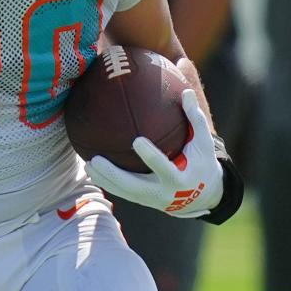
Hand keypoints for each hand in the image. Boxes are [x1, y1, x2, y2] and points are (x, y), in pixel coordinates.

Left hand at [87, 88, 224, 216]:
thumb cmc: (201, 161)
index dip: (150, 156)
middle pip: (134, 187)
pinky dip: (107, 182)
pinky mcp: (143, 202)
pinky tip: (91, 168)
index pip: (163, 167)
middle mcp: (162, 193)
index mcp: (179, 178)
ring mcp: (151, 200)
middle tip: (96, 159)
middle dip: (114, 176)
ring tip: (87, 164)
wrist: (202, 196)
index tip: (137, 140)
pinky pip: (122, 192)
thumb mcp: (203, 141)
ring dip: (104, 180)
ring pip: (124, 193)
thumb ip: (194, 116)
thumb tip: (185, 89)